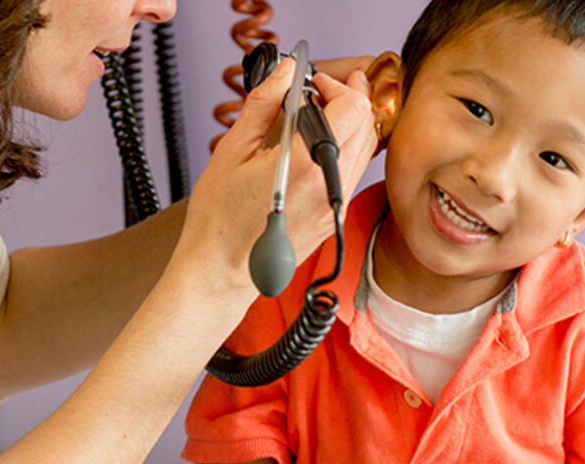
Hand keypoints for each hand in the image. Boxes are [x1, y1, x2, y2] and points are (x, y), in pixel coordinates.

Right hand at [178, 58, 373, 289]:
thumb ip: (263, 104)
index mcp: (306, 165)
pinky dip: (345, 146)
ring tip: (317, 112)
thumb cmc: (218, 220)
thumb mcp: (233, 150)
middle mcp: (330, 186)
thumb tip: (284, 72)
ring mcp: (336, 204)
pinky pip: (355, 170)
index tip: (310, 81)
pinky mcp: (333, 215)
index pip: (351, 107)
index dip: (334, 84)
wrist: (220, 270)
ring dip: (349, 121)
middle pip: (366, 123)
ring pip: (366, 147)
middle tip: (319, 88)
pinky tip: (316, 143)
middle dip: (348, 96)